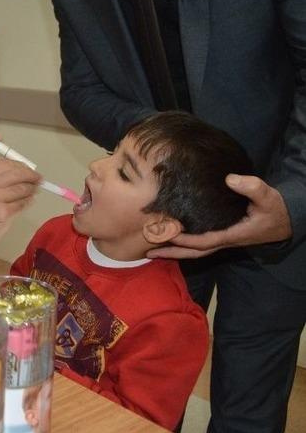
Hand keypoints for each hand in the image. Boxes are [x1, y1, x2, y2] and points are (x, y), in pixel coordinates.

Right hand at [0, 160, 39, 285]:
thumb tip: (12, 175)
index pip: (5, 164)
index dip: (20, 166)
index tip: (27, 169)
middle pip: (17, 174)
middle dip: (31, 176)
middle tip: (38, 179)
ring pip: (22, 189)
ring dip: (31, 190)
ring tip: (34, 191)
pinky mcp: (2, 214)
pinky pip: (21, 204)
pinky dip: (28, 202)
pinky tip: (29, 201)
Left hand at [147, 174, 291, 258]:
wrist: (285, 220)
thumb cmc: (275, 209)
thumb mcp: (268, 197)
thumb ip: (252, 187)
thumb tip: (229, 179)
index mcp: (232, 235)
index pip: (204, 241)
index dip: (185, 239)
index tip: (167, 233)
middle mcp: (225, 241)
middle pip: (194, 253)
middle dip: (172, 253)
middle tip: (148, 253)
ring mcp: (223, 240)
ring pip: (195, 251)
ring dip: (174, 251)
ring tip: (151, 250)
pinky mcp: (222, 235)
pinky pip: (199, 244)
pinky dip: (183, 244)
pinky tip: (169, 239)